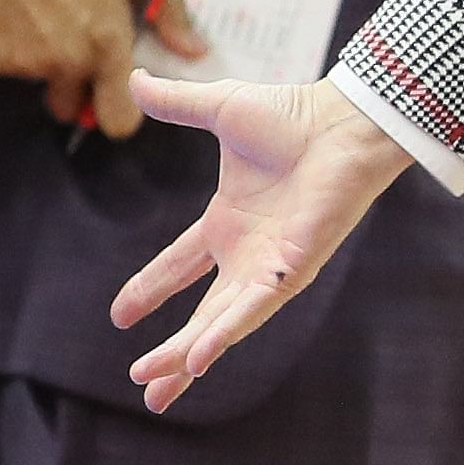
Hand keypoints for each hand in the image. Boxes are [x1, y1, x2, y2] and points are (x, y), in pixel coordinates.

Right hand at [0, 0, 208, 133]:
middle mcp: (66, 63)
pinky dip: (13, 46)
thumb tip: (195, 51)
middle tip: (75, 40)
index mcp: (107, 42)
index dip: (121, 110)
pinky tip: (14, 5)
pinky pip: (10, 65)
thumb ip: (167, 12)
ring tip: (42, 8)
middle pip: (74, 107)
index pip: (120, 121)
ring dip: (45, 61)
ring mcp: (23, 64)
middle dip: (78, 87)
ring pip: (41, 82)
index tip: (120, 88)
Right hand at [113, 75, 418, 411]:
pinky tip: (197, 360)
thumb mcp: (221, 110)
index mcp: (229, 222)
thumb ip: (178, 103)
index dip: (151, 289)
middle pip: (203, 313)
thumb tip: (135, 79)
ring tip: (155, 386)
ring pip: (222, 322)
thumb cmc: (294, 116)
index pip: (181, 265)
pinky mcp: (292, 268)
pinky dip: (225, 334)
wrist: (344, 120)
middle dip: (172, 350)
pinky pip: (252, 310)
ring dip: (187, 354)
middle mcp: (248, 251)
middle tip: (142, 383)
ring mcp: (270, 265)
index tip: (119, 316)